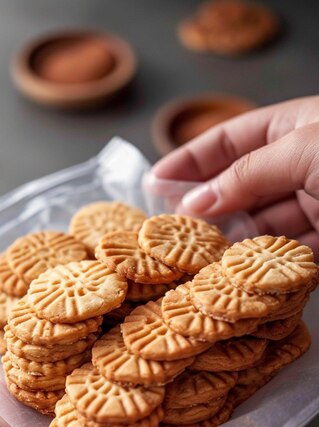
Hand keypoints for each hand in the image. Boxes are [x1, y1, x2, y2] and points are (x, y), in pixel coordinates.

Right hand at [152, 95, 318, 258]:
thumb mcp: (302, 151)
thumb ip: (247, 174)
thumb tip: (196, 201)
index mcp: (298, 127)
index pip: (233, 139)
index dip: (192, 159)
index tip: (157, 179)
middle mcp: (304, 164)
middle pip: (242, 183)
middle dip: (206, 203)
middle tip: (172, 224)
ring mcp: (317, 202)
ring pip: (262, 221)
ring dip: (230, 236)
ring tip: (197, 251)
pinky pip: (286, 251)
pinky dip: (260, 261)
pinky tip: (232, 266)